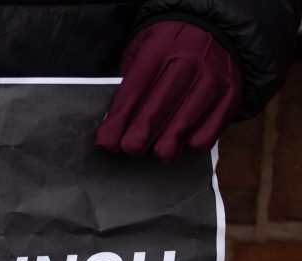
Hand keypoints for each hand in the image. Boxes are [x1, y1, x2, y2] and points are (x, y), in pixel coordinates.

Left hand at [95, 21, 242, 163]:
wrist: (213, 29)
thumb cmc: (167, 47)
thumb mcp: (141, 51)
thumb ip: (128, 83)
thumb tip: (112, 124)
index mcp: (158, 49)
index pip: (133, 90)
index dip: (118, 120)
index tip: (106, 143)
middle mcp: (187, 61)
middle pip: (160, 107)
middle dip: (141, 134)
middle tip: (130, 149)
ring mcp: (212, 77)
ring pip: (187, 120)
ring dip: (169, 143)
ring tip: (159, 154)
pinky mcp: (231, 93)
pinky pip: (213, 126)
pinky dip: (198, 140)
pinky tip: (186, 143)